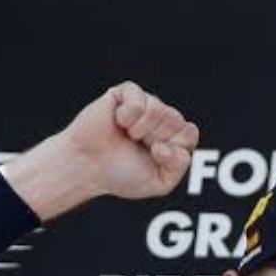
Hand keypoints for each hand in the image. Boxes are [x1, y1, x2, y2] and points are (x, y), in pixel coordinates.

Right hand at [60, 81, 199, 199]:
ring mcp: (144, 104)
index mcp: (171, 138)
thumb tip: (169, 140)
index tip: (157, 155)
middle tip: (137, 146)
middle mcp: (160, 119)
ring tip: (127, 135)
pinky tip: (118, 122)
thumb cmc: (120, 174)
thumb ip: (179, 166)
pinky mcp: (125, 94)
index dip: (175, 147)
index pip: (189, 134)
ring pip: (159, 109)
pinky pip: (139, 100)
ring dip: (141, 129)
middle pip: (176, 121)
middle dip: (156, 138)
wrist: (86, 167)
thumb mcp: (160, 182)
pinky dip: (128, 116)